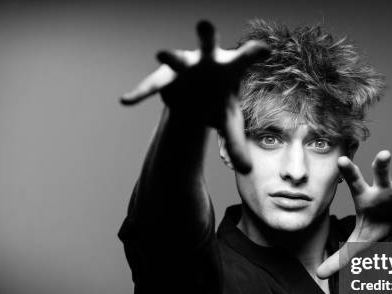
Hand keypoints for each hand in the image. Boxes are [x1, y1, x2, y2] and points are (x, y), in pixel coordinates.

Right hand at [119, 20, 269, 173]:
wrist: (196, 93)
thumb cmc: (218, 102)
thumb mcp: (228, 122)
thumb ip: (235, 144)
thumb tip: (247, 172)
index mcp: (230, 68)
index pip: (245, 58)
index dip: (253, 53)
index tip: (265, 49)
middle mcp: (207, 60)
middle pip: (208, 44)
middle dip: (206, 34)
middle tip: (204, 24)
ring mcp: (183, 66)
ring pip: (176, 59)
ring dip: (170, 56)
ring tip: (161, 54)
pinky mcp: (165, 77)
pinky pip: (151, 84)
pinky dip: (140, 92)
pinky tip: (127, 101)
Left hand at [317, 150, 391, 277]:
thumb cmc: (377, 225)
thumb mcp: (359, 242)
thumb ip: (340, 257)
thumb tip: (317, 275)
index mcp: (366, 196)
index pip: (354, 182)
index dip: (348, 171)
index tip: (340, 159)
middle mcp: (385, 189)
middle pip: (382, 174)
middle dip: (383, 164)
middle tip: (384, 154)